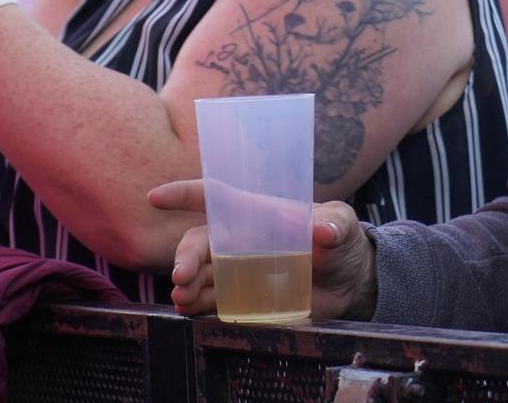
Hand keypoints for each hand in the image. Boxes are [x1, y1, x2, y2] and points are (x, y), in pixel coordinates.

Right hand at [148, 179, 377, 319]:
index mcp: (255, 214)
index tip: (156, 197)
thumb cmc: (341, 241)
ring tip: (181, 299)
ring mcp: (239, 271)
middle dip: (185, 256)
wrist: (350, 284)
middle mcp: (239, 241)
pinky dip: (198, 308)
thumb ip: (334, 225)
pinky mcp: (244, 300)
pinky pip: (213, 303)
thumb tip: (322, 230)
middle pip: (200, 242)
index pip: (214, 198)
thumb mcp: (342, 226)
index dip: (184, 195)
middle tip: (180, 276)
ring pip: (200, 275)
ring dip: (186, 286)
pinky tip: (191, 313)